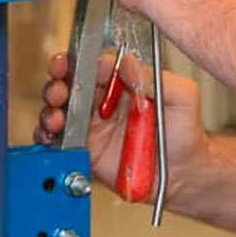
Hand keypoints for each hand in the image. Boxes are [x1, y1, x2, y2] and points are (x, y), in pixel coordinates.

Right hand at [35, 51, 208, 202]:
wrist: (185, 175)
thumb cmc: (186, 133)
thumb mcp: (182, 97)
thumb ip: (155, 78)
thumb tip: (127, 62)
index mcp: (124, 83)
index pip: (94, 65)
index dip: (78, 62)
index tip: (68, 64)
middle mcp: (106, 101)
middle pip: (71, 84)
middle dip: (57, 83)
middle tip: (58, 90)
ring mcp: (94, 126)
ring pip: (60, 110)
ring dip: (51, 110)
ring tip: (56, 118)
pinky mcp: (88, 151)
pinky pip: (60, 140)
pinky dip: (49, 137)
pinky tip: (52, 136)